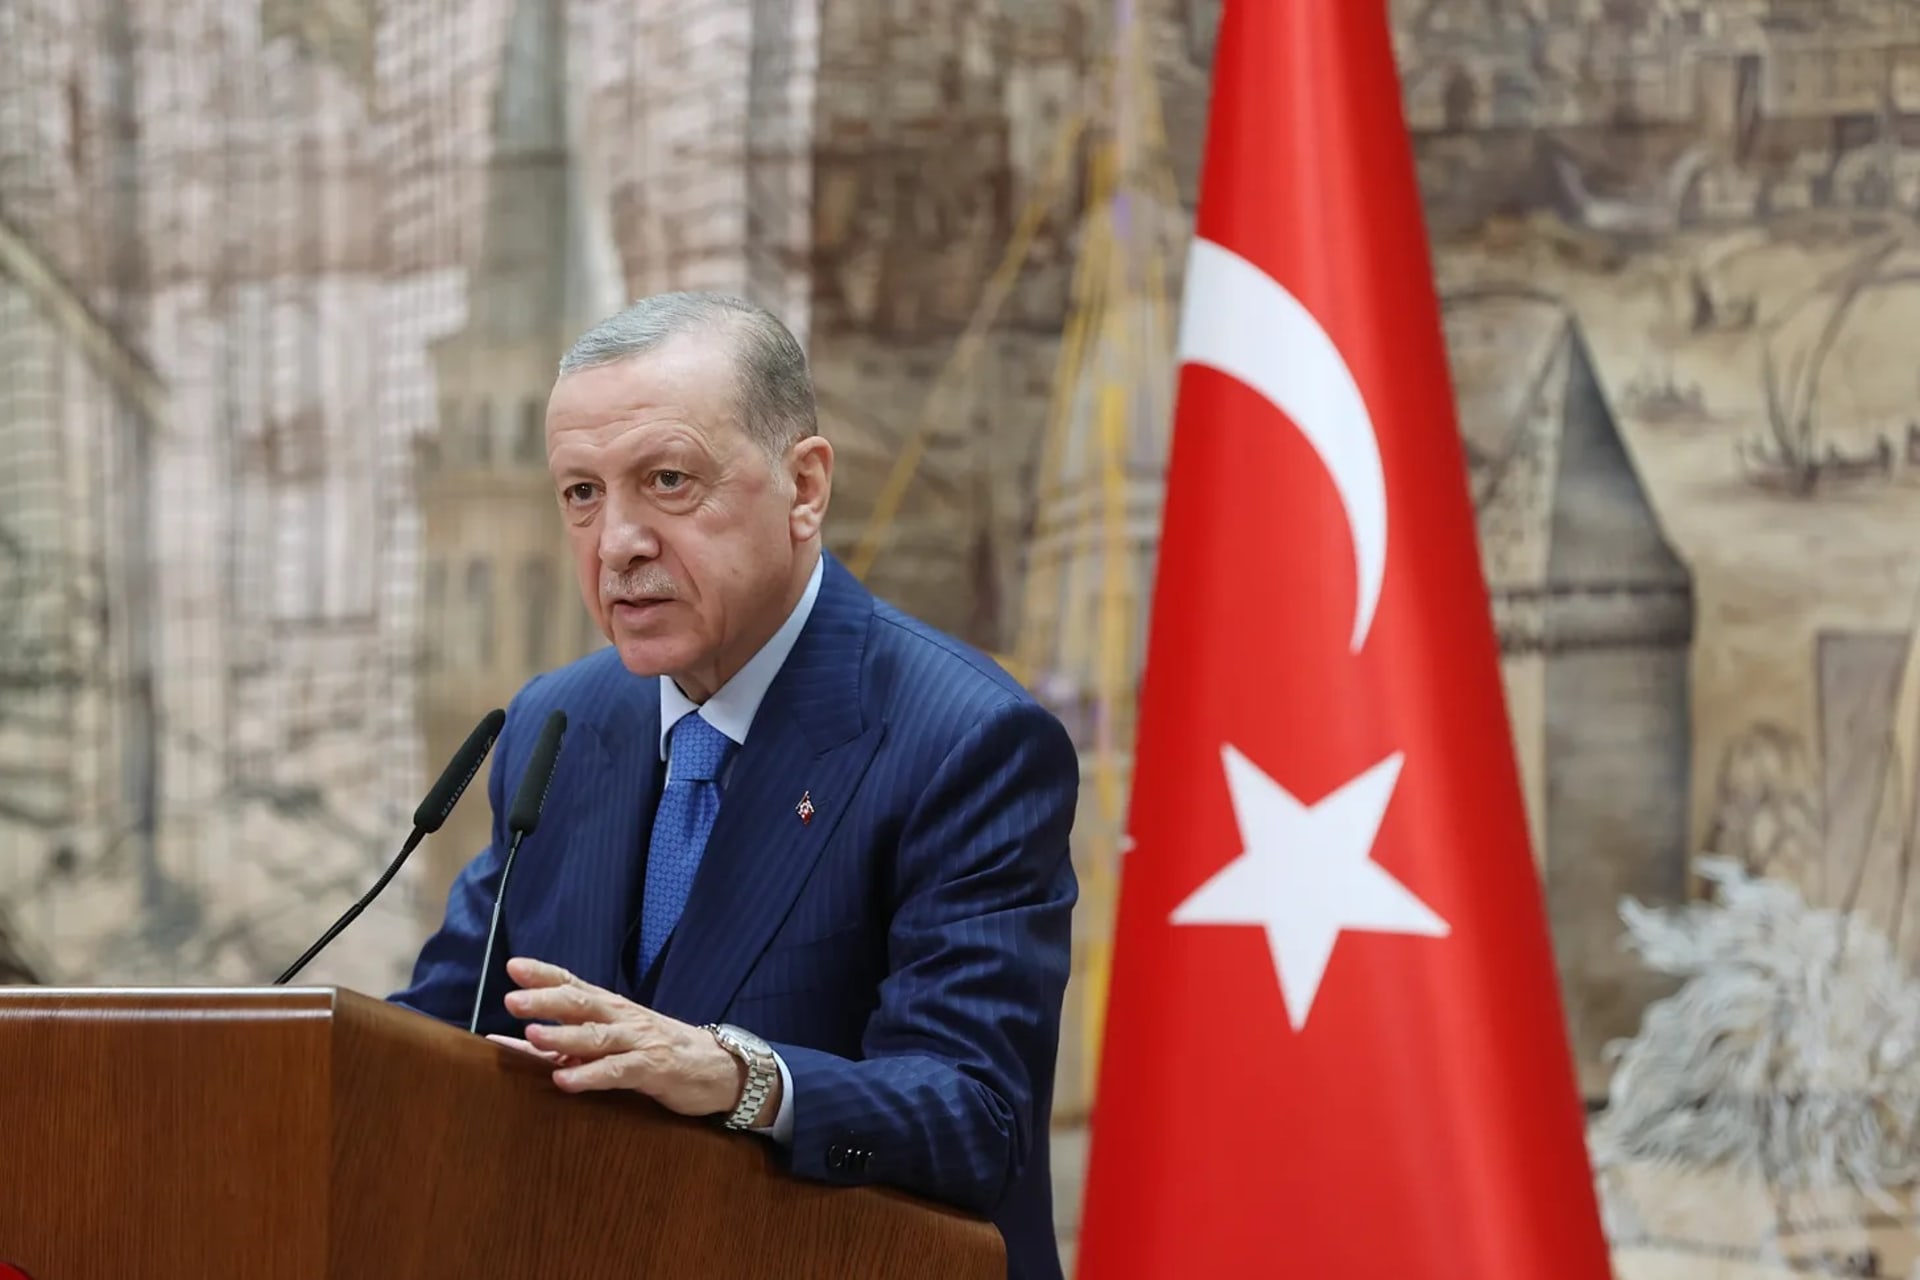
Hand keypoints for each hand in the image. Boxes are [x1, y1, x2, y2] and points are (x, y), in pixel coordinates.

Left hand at [498, 956, 769, 1121]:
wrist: (721, 1068)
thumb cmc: (657, 1053)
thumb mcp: (610, 1044)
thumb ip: (560, 1043)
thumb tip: (504, 1043)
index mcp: (612, 1008)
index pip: (574, 983)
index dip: (544, 974)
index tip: (513, 966)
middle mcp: (623, 1018)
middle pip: (582, 1003)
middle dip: (546, 999)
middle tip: (513, 999)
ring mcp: (640, 1041)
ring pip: (597, 1036)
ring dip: (563, 1035)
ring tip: (532, 1035)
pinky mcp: (654, 1069)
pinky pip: (618, 1071)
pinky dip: (590, 1075)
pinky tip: (564, 1079)